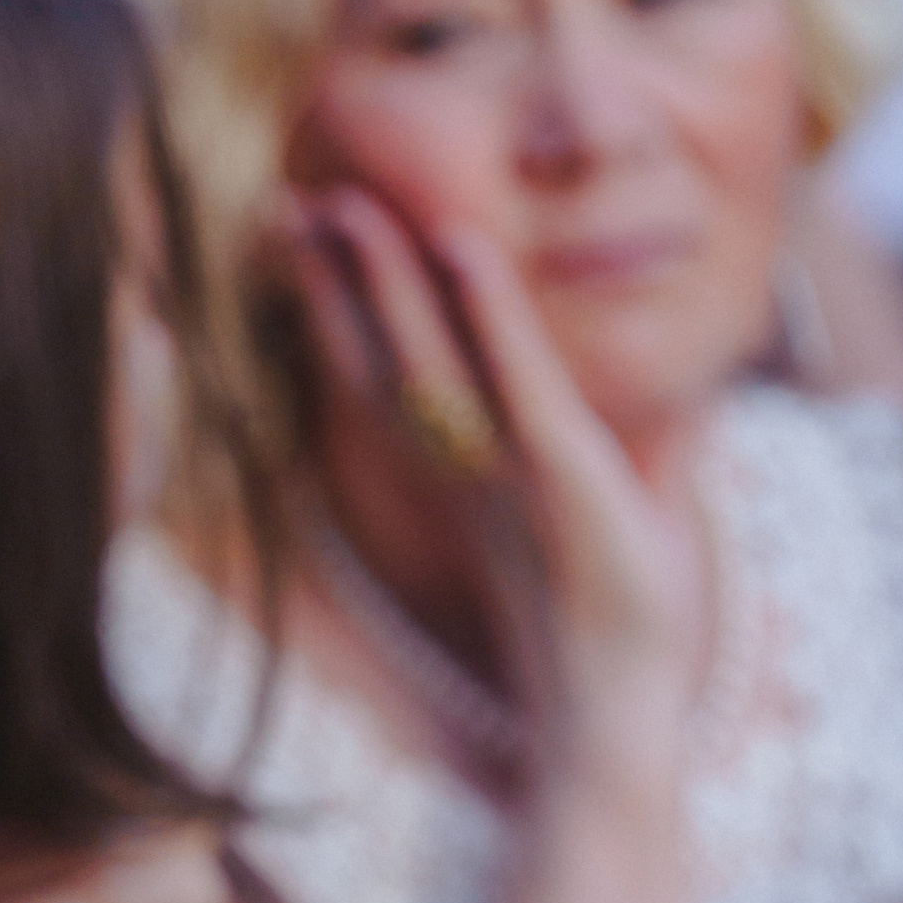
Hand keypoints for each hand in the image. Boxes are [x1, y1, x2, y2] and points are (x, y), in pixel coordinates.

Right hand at [278, 184, 707, 747]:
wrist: (611, 702)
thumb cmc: (601, 612)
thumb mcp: (582, 508)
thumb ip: (579, 443)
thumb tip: (615, 395)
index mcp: (452, 469)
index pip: (379, 371)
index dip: (333, 304)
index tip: (298, 235)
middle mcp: (458, 464)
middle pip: (378, 353)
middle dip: (333, 278)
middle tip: (288, 201)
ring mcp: (500, 465)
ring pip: (426, 355)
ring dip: (386, 278)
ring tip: (346, 204)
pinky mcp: (557, 470)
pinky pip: (515, 375)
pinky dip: (488, 310)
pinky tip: (459, 246)